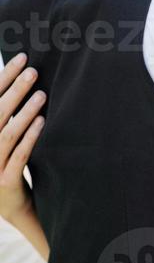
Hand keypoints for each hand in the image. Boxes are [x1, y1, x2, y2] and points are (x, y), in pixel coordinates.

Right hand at [0, 53, 45, 225]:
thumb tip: (25, 77)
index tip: (21, 58)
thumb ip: (7, 112)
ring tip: (42, 94)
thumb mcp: (3, 136)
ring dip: (24, 111)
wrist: (9, 204)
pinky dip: (30, 136)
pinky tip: (42, 121)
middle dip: (14, 89)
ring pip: (7, 133)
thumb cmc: (7, 162)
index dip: (3, 78)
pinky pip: (19, 155)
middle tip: (33, 71)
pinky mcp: (5, 181)